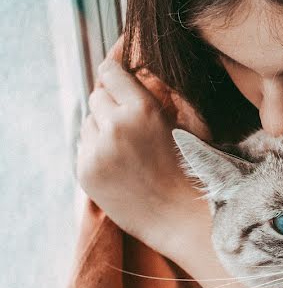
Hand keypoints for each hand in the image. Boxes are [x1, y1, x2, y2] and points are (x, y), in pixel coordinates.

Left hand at [76, 39, 210, 254]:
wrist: (182, 217)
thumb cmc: (194, 169)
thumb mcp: (192, 124)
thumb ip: (169, 93)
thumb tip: (146, 71)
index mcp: (143, 110)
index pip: (110, 72)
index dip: (114, 70)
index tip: (118, 72)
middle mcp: (115, 127)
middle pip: (96, 96)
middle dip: (112, 104)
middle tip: (132, 121)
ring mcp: (97, 151)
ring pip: (88, 122)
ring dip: (103, 128)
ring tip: (130, 150)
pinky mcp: (85, 172)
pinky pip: (84, 148)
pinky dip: (98, 151)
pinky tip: (122, 166)